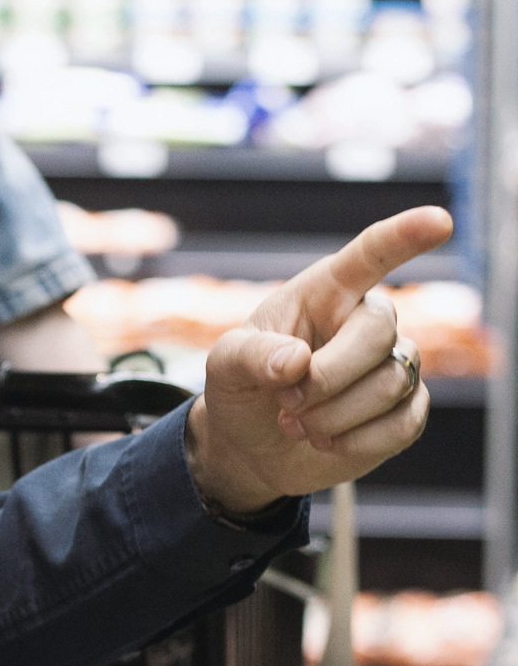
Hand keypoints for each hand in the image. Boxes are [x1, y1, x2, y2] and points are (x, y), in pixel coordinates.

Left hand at [185, 206, 451, 514]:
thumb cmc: (240, 388)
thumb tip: (297, 362)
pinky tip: (324, 441)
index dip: (404, 237)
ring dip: (334, 415)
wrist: (249, 445)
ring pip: (391, 383)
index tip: (438, 221)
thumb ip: (252, 355)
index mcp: (324, 293)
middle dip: (328, 376)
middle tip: (286, 401)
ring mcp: (392, 364)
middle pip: (378, 333)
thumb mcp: (226, 365)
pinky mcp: (405, 409)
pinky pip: (404, 423)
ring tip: (296, 423)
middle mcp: (366, 321)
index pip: (369, 256)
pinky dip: (357, 441)